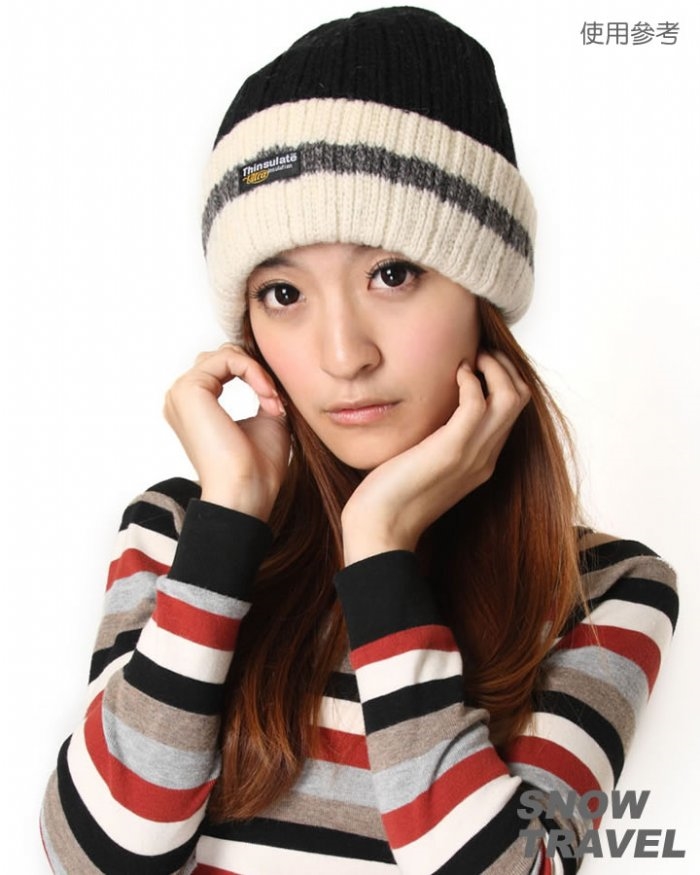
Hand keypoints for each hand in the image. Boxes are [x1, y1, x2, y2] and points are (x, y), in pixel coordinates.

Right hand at [163, 343, 288, 520]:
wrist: (247, 491)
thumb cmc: (257, 466)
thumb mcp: (266, 419)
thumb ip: (262, 392)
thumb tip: (269, 371)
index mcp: (195, 406)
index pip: (225, 367)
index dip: (257, 377)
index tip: (278, 405)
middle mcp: (181, 398)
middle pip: (223, 356)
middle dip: (256, 372)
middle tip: (276, 403)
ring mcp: (181, 393)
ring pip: (226, 354)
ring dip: (257, 373)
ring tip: (272, 401)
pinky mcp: (189, 390)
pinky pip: (228, 358)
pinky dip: (254, 372)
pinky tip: (266, 395)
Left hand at [340, 351, 529, 563]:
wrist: (380, 529)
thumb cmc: (391, 497)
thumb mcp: (424, 463)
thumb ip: (437, 441)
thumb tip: (429, 413)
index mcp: (481, 461)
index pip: (512, 412)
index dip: (502, 380)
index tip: (478, 362)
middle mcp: (486, 458)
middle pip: (520, 399)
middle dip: (503, 367)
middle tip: (478, 353)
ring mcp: (473, 455)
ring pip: (510, 397)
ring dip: (493, 367)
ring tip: (471, 357)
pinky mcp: (452, 450)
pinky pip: (477, 403)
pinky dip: (470, 380)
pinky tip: (454, 373)